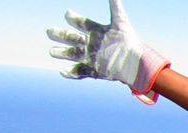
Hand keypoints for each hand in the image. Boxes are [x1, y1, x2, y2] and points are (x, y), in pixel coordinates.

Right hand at [46, 0, 168, 103]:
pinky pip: (81, 72)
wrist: (138, 65)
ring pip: (73, 55)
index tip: (68, 14)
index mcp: (97, 32)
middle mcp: (92, 44)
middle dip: (60, 35)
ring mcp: (92, 58)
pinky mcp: (96, 71)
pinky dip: (71, 73)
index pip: (81, 23)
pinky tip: (62, 71)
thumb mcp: (121, 23)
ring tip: (52, 52)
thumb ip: (115, 6)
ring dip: (62, 53)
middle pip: (72, 39)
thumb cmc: (130, 43)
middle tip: (49, 31)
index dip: (74, 18)